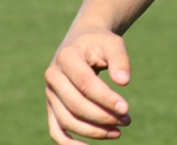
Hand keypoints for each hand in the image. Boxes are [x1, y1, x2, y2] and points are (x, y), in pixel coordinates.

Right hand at [45, 26, 132, 142]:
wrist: (82, 41)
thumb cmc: (99, 43)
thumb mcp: (112, 43)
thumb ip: (119, 59)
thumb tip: (124, 83)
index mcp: (67, 57)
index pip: (86, 84)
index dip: (105, 98)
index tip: (126, 108)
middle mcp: (53, 76)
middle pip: (76, 105)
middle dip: (102, 117)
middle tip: (126, 121)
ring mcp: (50, 93)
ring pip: (67, 120)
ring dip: (93, 131)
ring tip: (118, 131)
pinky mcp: (51, 107)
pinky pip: (56, 130)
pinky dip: (69, 144)